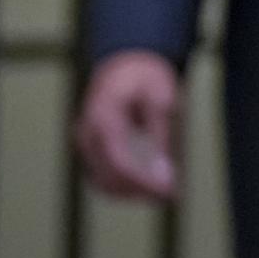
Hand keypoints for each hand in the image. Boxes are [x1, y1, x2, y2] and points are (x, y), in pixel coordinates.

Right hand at [73, 49, 182, 199]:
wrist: (126, 62)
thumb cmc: (146, 77)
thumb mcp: (162, 98)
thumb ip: (162, 136)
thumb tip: (164, 174)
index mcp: (103, 117)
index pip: (119, 162)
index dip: (144, 183)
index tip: (169, 191)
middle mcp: (87, 133)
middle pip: (108, 177)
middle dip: (141, 192)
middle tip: (173, 195)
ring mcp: (85, 142)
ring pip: (102, 182)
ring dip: (131, 193)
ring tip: (165, 194)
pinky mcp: (91, 148)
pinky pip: (102, 175)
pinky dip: (123, 185)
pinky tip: (149, 186)